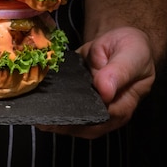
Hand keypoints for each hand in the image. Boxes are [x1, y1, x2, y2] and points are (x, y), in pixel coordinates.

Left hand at [37, 26, 155, 138]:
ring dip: (52, 116)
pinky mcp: (76, 95)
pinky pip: (63, 104)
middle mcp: (105, 110)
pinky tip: (35, 100)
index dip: (82, 120)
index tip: (61, 115)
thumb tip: (105, 91)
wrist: (119, 40)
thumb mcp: (131, 55)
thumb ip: (119, 72)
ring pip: (70, 118)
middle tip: (40, 117)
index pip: (101, 120)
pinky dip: (49, 103)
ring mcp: (89, 104)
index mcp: (122, 105)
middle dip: (61, 123)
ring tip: (34, 111)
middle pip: (82, 125)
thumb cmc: (132, 49)